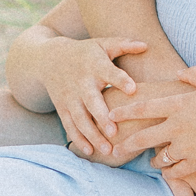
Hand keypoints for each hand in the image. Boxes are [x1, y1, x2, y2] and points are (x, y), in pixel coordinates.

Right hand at [34, 36, 148, 156]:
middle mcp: (81, 82)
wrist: (49, 58)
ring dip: (92, 134)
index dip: (120, 80)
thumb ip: (124, 44)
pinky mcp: (62, 108)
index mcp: (95, 65)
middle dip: (102, 117)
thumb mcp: (102, 44)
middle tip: (114, 132)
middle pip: (91, 101)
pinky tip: (89, 151)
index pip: (109, 72)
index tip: (133, 89)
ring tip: (107, 150)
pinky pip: (69, 125)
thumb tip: (146, 45)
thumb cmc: (85, 52)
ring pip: (80, 118)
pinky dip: (78, 139)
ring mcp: (70, 97)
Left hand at [112, 67, 195, 178]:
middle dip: (126, 143)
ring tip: (151, 159)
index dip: (124, 111)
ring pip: (159, 157)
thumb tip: (177, 73)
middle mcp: (177, 128)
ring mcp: (185, 148)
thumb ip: (194, 75)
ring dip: (153, 158)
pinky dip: (170, 172)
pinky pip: (175, 172)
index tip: (109, 114)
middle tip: (113, 147)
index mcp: (179, 106)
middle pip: (143, 137)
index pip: (144, 108)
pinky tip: (168, 170)